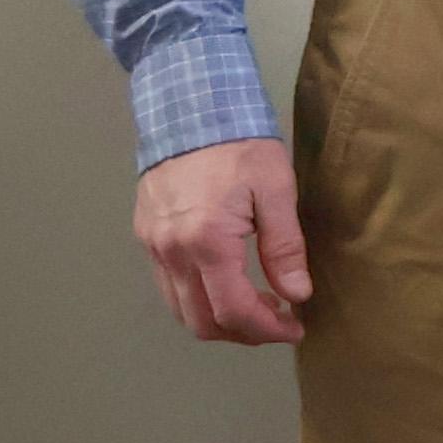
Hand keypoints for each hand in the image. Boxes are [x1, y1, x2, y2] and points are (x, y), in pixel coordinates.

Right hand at [136, 137, 311, 345]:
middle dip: (244, 333)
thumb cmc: (241, 146)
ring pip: (179, 310)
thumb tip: (296, 295)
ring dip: (218, 320)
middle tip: (278, 322)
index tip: (295, 328)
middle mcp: (172, 252)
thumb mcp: (277, 191)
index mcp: (207, 243)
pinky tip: (226, 284)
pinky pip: (168, 287)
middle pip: (202, 322)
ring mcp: (153, 247)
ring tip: (258, 305)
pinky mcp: (145, 237)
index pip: (234, 312)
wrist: (190, 109)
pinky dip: (196, 300)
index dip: (267, 330)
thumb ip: (284, 247)